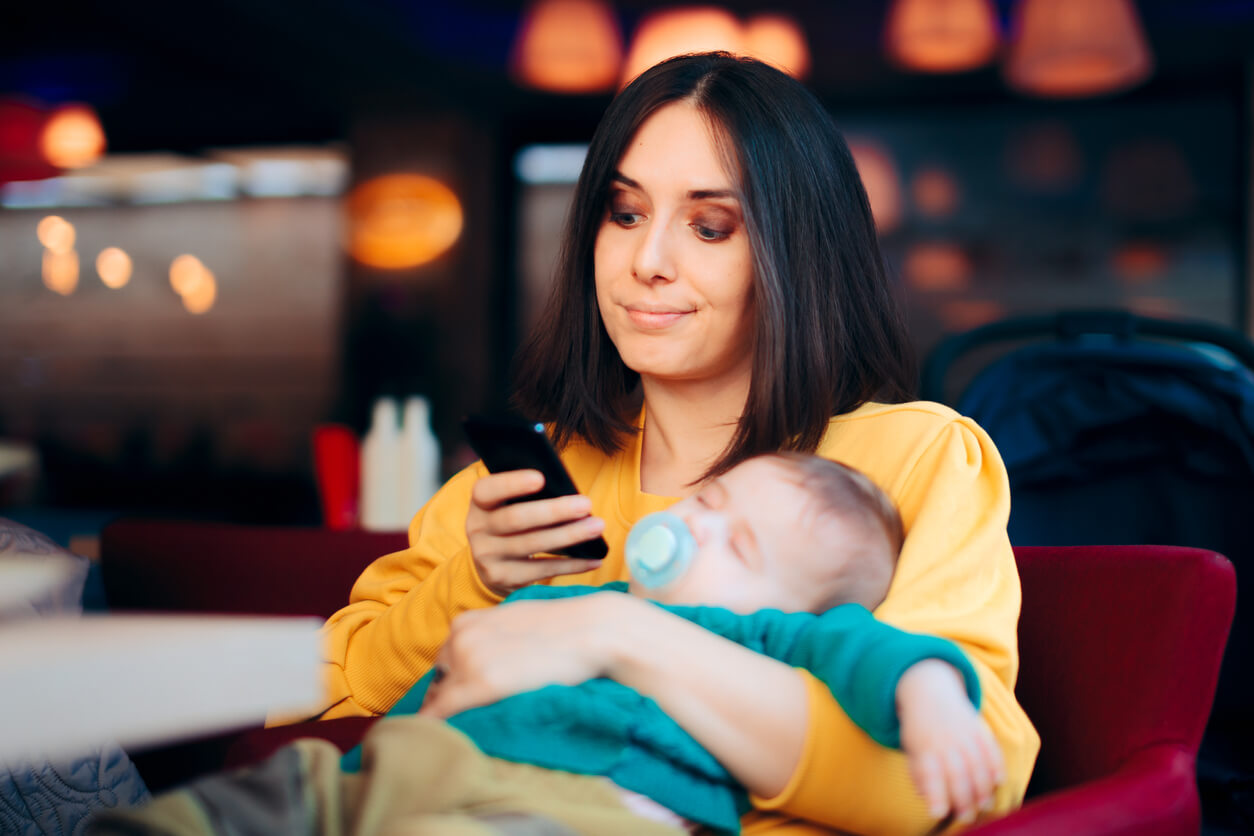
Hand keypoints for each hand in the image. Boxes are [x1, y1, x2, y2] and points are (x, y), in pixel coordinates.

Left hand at [419, 592, 627, 718]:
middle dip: (451, 697)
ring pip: (440, 697)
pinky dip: (437, 725)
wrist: (592, 629)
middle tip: (470, 716)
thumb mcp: (517, 620)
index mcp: (466, 621)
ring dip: (451, 713)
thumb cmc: (564, 627)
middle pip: (440, 679)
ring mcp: (467, 660)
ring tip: (463, 730)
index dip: (453, 682)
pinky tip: (440, 738)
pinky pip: (442, 711)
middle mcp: (459, 637)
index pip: (446, 660)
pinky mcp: (479, 684)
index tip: (458, 700)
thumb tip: (489, 661)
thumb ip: (493, 637)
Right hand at [465, 469, 606, 595]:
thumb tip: (567, 491)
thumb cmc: (512, 520)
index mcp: (480, 503)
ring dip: (569, 535)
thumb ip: (526, 495)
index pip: (487, 490)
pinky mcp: (503, 578)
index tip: (541, 478)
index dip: (512, 483)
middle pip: (516, 519)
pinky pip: (542, 571)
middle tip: (586, 504)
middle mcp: (478, 530)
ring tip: (596, 527)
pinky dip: (571, 565)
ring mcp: (487, 557)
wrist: (491, 562)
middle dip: (554, 511)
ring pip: (532, 545)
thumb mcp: (508, 503)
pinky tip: (593, 559)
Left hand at [896, 659, 1003, 824]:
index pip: (929, 774)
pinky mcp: (978, 726)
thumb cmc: (919, 731)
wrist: (929, 692)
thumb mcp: (911, 750)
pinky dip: (996, 765)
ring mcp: (963, 733)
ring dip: (983, 788)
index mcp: (923, 748)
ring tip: (985, 806)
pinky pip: (991, 747)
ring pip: (977, 764)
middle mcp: (944, 740)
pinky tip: (998, 781)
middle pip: (957, 774)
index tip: (938, 813)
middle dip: (964, 799)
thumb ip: (919, 775)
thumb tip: (928, 799)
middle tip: (968, 817)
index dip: (935, 795)